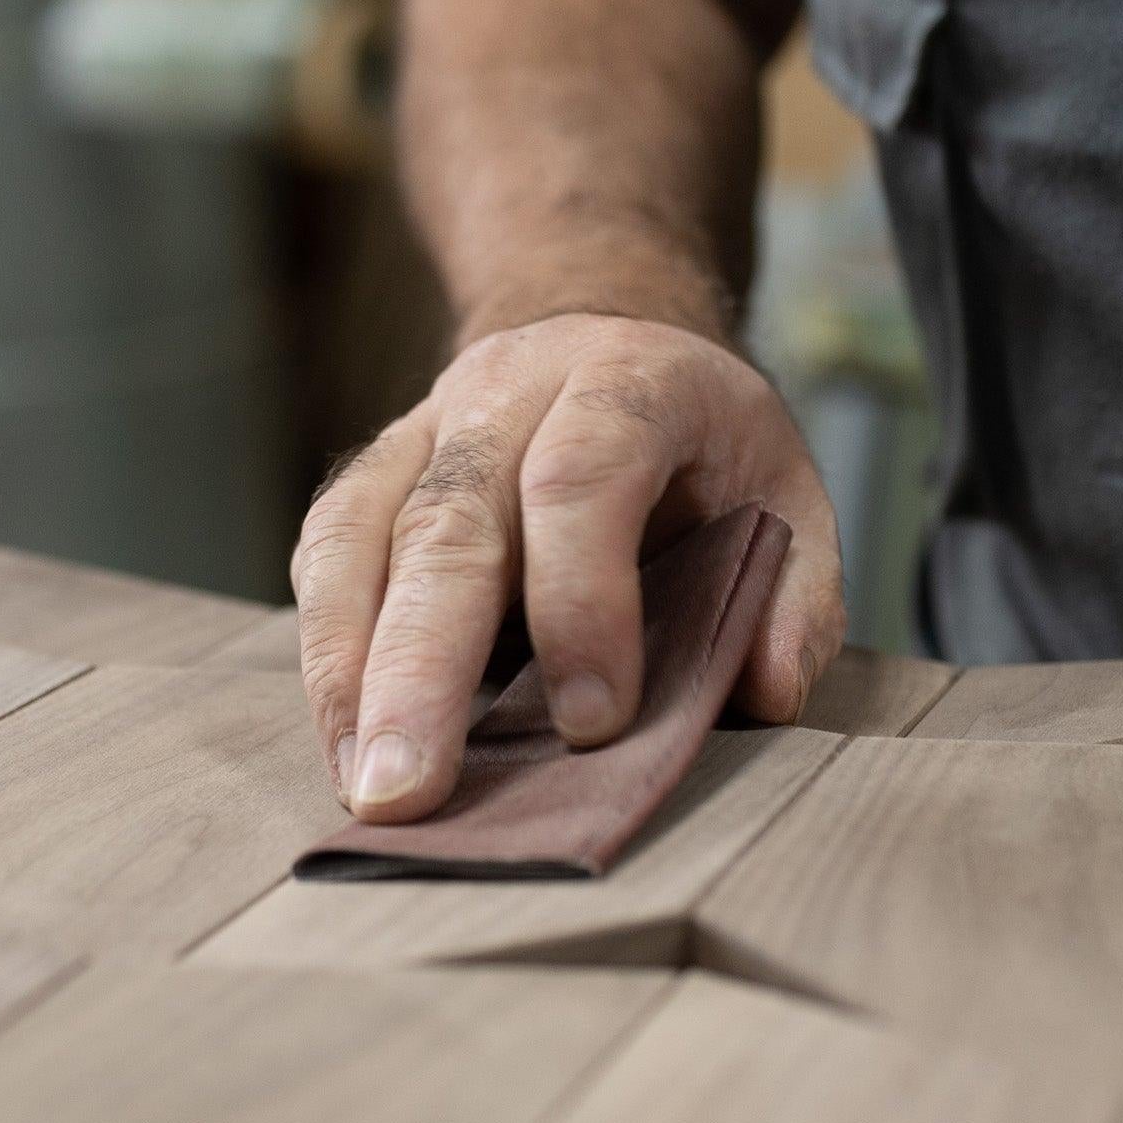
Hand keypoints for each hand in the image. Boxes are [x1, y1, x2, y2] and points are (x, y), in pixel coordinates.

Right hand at [293, 312, 844, 823]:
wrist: (616, 333)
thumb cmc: (704, 448)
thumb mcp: (788, 495)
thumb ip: (794, 594)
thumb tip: (765, 692)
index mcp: (628, 379)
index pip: (582, 478)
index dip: (581, 602)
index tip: (591, 723)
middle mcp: (510, 388)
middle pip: (449, 520)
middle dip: (422, 665)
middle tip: (409, 789)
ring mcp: (428, 424)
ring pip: (362, 534)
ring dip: (351, 668)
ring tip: (361, 782)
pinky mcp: (374, 469)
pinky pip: (327, 548)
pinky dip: (327, 646)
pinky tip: (344, 737)